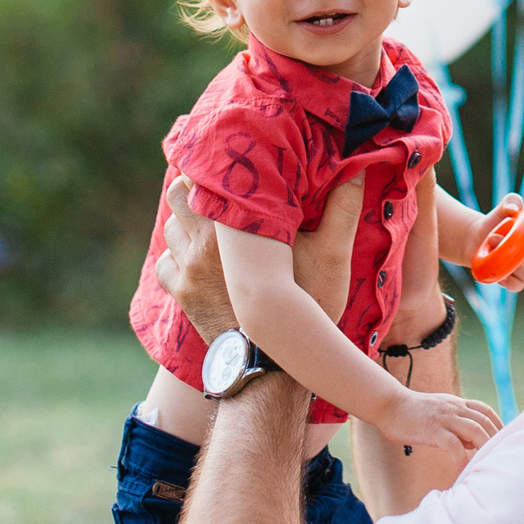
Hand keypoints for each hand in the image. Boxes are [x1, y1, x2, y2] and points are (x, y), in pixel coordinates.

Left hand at [155, 171, 369, 328]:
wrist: (273, 365)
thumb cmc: (307, 307)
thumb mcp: (333, 257)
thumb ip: (343, 210)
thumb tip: (358, 170)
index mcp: (239, 227)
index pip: (208, 177)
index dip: (213, 163)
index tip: (226, 158)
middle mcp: (205, 244)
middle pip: (177, 193)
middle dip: (193, 185)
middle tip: (215, 185)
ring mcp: (189, 270)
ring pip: (170, 226)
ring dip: (184, 220)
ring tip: (208, 219)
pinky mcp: (183, 295)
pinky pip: (165, 264)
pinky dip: (177, 256)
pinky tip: (197, 256)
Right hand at [373, 387, 502, 455]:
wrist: (389, 405)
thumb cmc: (413, 413)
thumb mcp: (440, 412)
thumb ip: (457, 423)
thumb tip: (473, 441)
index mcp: (457, 404)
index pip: (486, 410)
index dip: (499, 425)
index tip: (505, 441)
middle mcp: (455, 408)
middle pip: (484, 421)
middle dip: (496, 439)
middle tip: (502, 458)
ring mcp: (444, 418)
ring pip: (474, 430)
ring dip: (485, 447)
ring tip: (488, 465)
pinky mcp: (433, 430)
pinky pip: (453, 445)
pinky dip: (462, 458)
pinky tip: (463, 471)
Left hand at [469, 194, 523, 291]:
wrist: (475, 238)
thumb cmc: (494, 222)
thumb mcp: (503, 207)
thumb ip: (511, 201)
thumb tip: (513, 210)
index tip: (516, 234)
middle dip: (516, 253)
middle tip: (492, 238)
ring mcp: (521, 269)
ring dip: (513, 268)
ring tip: (495, 257)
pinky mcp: (510, 280)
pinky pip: (517, 286)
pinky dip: (510, 282)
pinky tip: (499, 274)